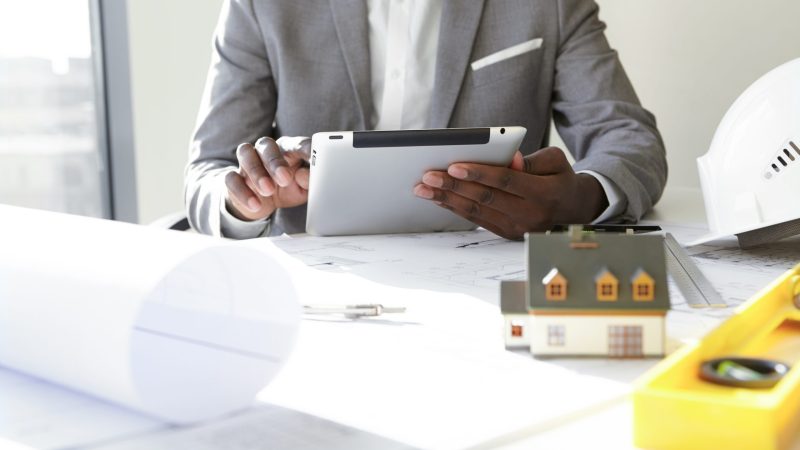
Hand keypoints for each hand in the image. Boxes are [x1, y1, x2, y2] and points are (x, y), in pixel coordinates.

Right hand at [225, 136, 310, 220]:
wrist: (260, 203)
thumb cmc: (286, 189)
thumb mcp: (302, 189)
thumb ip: (308, 182)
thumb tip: (305, 175)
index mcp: (287, 149)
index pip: (296, 144)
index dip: (305, 149)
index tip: (312, 156)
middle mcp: (265, 151)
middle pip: (266, 145)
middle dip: (275, 161)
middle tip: (285, 178)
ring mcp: (247, 162)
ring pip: (246, 154)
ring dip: (257, 172)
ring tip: (268, 190)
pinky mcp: (233, 178)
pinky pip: (232, 178)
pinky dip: (243, 192)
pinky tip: (255, 204)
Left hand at [413, 147, 607, 239]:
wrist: (572, 208)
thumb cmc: (559, 177)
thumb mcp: (555, 160)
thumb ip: (531, 161)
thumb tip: (510, 159)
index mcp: (543, 194)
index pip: (505, 182)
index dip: (478, 174)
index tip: (454, 166)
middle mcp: (529, 215)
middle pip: (485, 198)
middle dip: (453, 187)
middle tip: (429, 176)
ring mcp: (516, 228)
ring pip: (476, 212)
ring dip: (447, 199)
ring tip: (424, 189)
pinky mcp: (506, 233)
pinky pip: (477, 220)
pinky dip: (455, 208)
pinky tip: (438, 198)